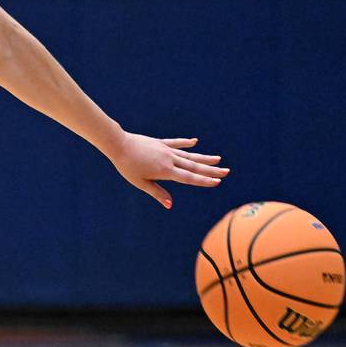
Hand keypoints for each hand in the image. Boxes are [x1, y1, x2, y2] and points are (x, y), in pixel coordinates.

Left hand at [107, 133, 229, 208]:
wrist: (118, 144)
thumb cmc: (127, 166)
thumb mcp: (140, 182)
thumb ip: (157, 192)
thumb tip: (170, 205)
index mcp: (166, 171)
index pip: (189, 178)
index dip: (204, 181)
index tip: (218, 182)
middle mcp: (169, 159)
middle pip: (194, 166)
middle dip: (211, 170)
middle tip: (227, 171)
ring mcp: (166, 149)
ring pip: (189, 154)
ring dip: (204, 158)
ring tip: (218, 159)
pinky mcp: (160, 142)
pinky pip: (176, 143)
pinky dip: (186, 143)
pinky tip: (195, 141)